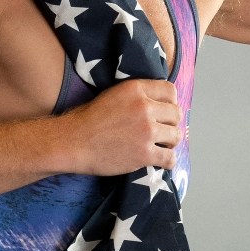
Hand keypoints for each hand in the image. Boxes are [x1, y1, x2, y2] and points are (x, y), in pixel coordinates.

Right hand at [65, 79, 181, 175]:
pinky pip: (170, 158)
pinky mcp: (145, 154)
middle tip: (161, 131)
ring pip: (175, 136)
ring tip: (159, 145)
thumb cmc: (88, 119)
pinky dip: (167, 161)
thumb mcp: (114, 94)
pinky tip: (159, 160)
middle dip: (170, 123)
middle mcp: (145, 107)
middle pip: (176, 114)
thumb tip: (158, 103)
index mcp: (136, 89)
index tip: (163, 111)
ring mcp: (146, 131)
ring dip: (169, 142)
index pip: (170, 91)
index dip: (170, 102)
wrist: (73, 142)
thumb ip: (137, 95)